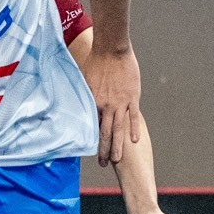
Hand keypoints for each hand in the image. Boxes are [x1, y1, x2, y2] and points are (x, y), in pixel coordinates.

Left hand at [78, 44, 140, 165]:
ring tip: (117, 160)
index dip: (91, 141)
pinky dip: (134, 129)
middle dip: (104, 150)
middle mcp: (106, 106)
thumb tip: (78, 103)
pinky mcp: (132, 97)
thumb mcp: (84, 80)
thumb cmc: (95, 61)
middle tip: (103, 164)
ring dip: (118, 146)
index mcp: (93, 102)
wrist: (111, 49)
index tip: (90, 151)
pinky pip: (133, 117)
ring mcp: (120, 103)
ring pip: (119, 129)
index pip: (92, 127)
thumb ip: (84, 95)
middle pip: (105, 133)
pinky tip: (134, 141)